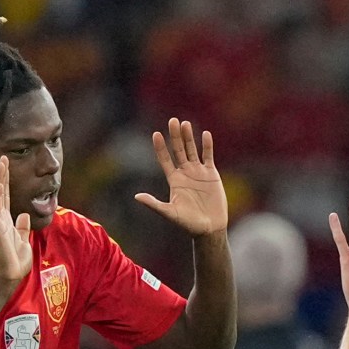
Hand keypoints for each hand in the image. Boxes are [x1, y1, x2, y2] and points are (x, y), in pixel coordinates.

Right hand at [0, 156, 32, 285]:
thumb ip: (22, 227)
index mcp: (6, 220)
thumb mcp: (23, 239)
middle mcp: (0, 219)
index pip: (5, 196)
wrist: (11, 275)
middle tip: (2, 158)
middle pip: (0, 192)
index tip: (6, 165)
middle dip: (1, 175)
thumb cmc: (16, 260)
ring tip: (1, 165)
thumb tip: (24, 215)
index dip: (5, 181)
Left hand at [135, 118, 227, 236]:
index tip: (156, 134)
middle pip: (178, 150)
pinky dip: (207, 146)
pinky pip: (208, 156)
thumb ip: (154, 204)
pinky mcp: (211, 174)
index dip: (161, 147)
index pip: (165, 159)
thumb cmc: (188, 223)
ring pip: (192, 150)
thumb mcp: (169, 213)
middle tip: (172, 121)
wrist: (209, 228)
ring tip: (185, 123)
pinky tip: (205, 134)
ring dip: (189, 137)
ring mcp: (198, 172)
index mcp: (174, 180)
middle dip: (175, 136)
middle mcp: (185, 173)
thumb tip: (136, 196)